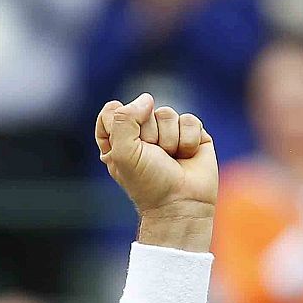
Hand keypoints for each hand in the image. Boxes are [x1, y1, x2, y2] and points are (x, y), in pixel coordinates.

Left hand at [96, 94, 216, 248]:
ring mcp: (167, 133)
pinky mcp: (191, 134)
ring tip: (170, 159)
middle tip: (153, 157)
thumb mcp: (123, 153)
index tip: (126, 147)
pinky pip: (189, 120)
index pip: (111, 111)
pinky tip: (186, 156)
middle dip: (148, 134)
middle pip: (142, 108)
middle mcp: (141, 135)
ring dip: (169, 139)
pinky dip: (188, 140)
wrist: (181, 203)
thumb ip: (124, 119)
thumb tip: (147, 99)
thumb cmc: (148, 183)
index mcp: (117, 141)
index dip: (120, 124)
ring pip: (166, 113)